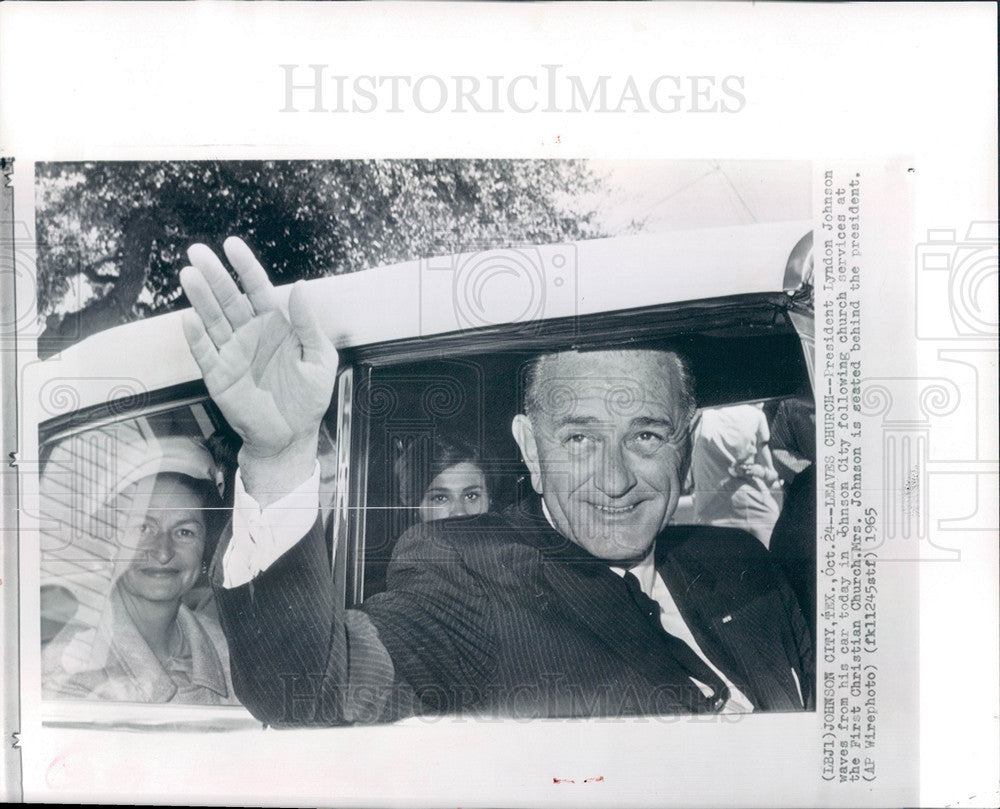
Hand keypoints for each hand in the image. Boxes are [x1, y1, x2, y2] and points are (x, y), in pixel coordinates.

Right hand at [180, 238, 337, 504]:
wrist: (292, 436)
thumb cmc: (308, 398)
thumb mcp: (319, 359)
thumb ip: (308, 325)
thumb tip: (302, 287)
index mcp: (276, 326)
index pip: (258, 289)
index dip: (246, 267)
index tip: (232, 245)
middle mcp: (250, 334)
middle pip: (229, 299)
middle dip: (214, 275)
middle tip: (197, 252)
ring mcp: (232, 353)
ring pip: (213, 319)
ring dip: (200, 299)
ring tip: (189, 276)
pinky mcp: (219, 375)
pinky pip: (205, 352)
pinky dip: (196, 337)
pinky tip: (189, 319)